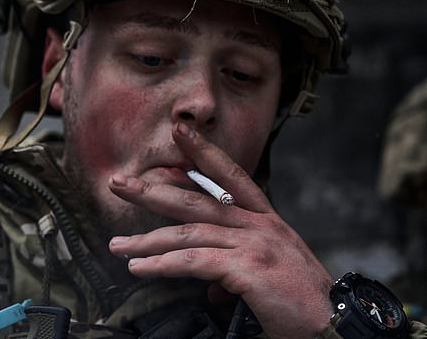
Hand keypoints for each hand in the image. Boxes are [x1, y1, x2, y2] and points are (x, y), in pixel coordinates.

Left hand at [108, 122, 334, 338]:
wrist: (334, 321)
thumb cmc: (299, 297)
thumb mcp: (268, 268)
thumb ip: (234, 264)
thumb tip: (208, 279)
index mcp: (264, 218)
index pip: (230, 175)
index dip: (202, 151)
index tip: (179, 131)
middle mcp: (257, 224)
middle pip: (195, 200)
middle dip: (153, 190)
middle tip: (118, 184)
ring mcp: (252, 244)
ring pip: (187, 232)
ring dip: (146, 240)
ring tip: (117, 246)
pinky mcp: (247, 268)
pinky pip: (194, 261)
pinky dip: (163, 264)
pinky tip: (140, 269)